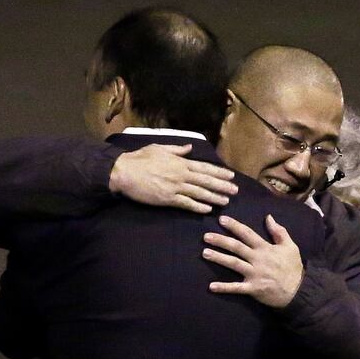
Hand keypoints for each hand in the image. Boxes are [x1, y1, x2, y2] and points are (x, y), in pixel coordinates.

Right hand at [109, 143, 237, 212]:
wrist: (124, 172)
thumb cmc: (139, 159)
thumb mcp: (160, 148)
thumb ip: (177, 149)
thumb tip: (189, 148)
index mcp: (180, 162)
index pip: (205, 168)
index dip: (219, 172)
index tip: (231, 176)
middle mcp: (181, 174)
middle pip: (206, 181)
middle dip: (222, 186)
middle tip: (235, 191)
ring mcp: (175, 187)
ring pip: (199, 193)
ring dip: (214, 198)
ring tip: (226, 201)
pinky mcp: (167, 199)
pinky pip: (186, 203)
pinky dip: (198, 207)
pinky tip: (208, 210)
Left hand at [203, 214, 303, 307]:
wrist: (299, 291)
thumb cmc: (293, 267)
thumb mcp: (290, 246)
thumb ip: (279, 231)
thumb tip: (269, 217)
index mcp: (265, 248)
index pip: (247, 233)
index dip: (234, 226)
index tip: (221, 219)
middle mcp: (257, 259)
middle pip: (236, 247)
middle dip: (220, 240)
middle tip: (206, 236)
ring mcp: (254, 274)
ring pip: (233, 264)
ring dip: (218, 258)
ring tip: (205, 253)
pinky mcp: (253, 288)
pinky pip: (236, 288)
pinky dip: (224, 287)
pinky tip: (211, 286)